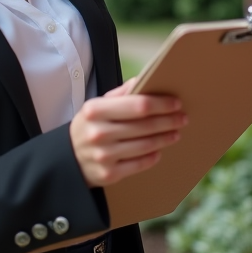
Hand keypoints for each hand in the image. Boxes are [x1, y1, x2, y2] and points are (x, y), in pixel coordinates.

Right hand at [69, 76, 186, 187]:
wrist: (68, 158)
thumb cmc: (91, 126)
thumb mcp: (98, 106)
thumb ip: (121, 93)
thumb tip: (145, 78)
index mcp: (95, 110)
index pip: (138, 105)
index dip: (161, 104)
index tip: (176, 103)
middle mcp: (98, 133)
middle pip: (145, 126)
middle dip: (168, 121)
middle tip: (183, 118)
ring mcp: (103, 155)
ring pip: (145, 145)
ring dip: (165, 138)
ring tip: (176, 132)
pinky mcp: (109, 174)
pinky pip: (139, 164)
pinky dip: (153, 156)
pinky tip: (160, 150)